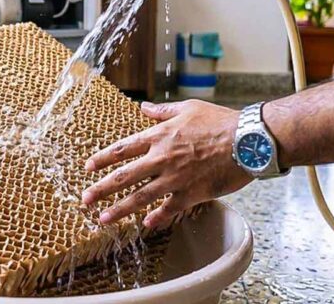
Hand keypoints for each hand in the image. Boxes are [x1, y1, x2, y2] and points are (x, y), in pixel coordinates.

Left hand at [81, 100, 252, 228]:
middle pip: (123, 176)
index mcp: (159, 135)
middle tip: (85, 200)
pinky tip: (146, 225)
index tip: (88, 168)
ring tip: (103, 219)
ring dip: (120, 209)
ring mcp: (175, 178)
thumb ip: (162, 111)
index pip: (122, 149)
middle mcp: (162, 158)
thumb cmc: (221, 121)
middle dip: (101, 189)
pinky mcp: (192, 193)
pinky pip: (170, 209)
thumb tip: (144, 107)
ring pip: (140, 197)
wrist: (249, 139)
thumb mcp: (188, 108)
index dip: (102, 159)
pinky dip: (157, 218)